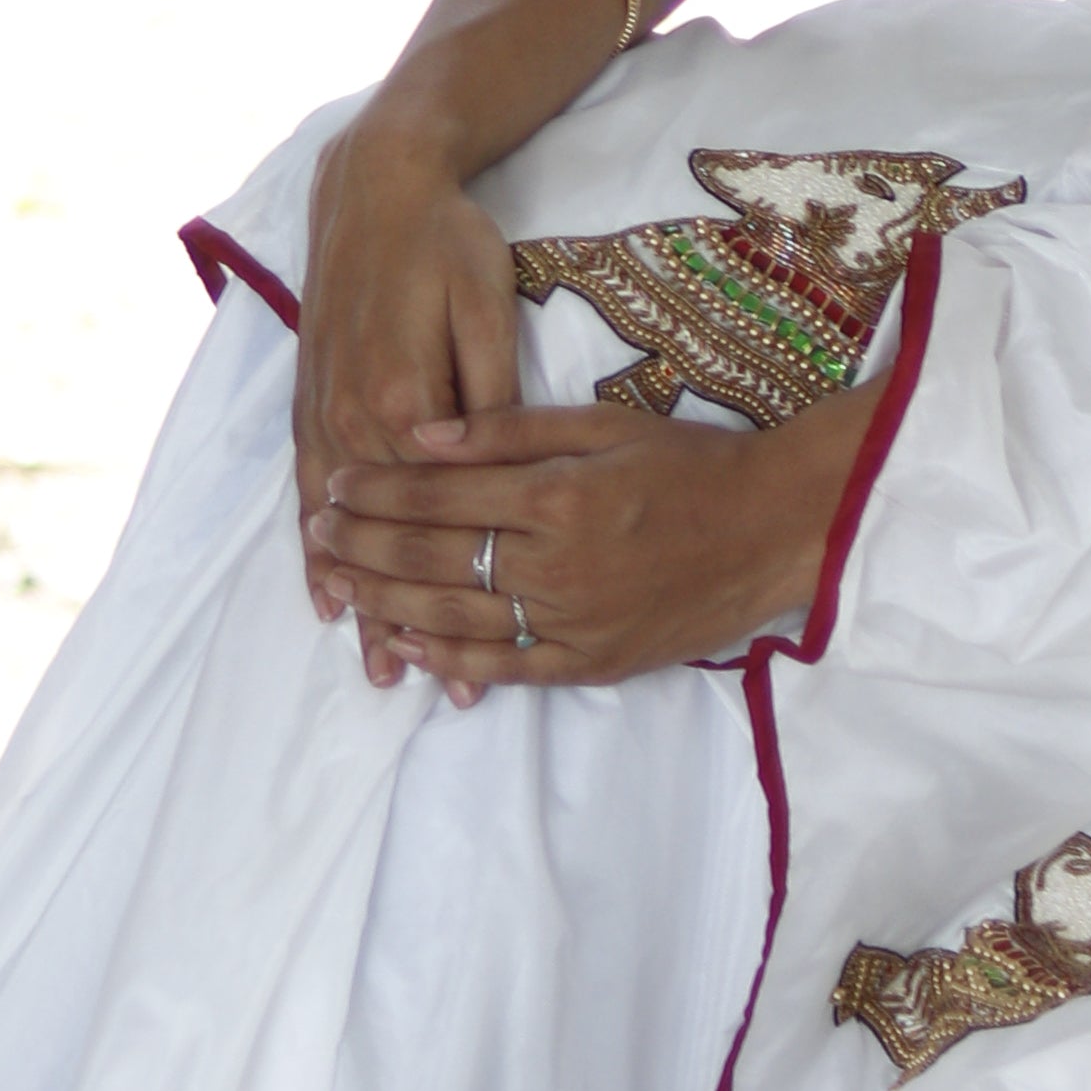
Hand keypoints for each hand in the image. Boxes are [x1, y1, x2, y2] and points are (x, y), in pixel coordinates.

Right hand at [293, 124, 517, 666]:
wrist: (374, 185)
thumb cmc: (446, 241)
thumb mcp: (486, 307)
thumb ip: (487, 396)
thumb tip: (489, 470)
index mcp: (405, 400)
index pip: (429, 521)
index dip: (453, 586)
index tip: (476, 648)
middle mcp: (354, 416)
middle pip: (379, 539)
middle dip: (399, 615)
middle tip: (423, 687)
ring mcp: (325, 410)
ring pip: (337, 524)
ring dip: (355, 592)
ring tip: (371, 659)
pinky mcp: (312, 397)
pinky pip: (308, 484)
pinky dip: (313, 541)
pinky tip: (321, 583)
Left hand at [311, 389, 864, 696]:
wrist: (773, 531)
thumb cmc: (691, 465)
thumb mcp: (604, 423)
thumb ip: (509, 430)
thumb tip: (422, 434)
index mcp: (558, 495)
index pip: (442, 494)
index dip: (379, 491)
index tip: (335, 485)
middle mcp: (557, 563)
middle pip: (434, 558)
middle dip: (365, 545)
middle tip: (317, 533)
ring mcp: (573, 621)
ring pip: (455, 619)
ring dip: (388, 603)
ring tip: (342, 587)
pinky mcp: (592, 663)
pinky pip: (504, 667)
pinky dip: (449, 660)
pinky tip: (408, 645)